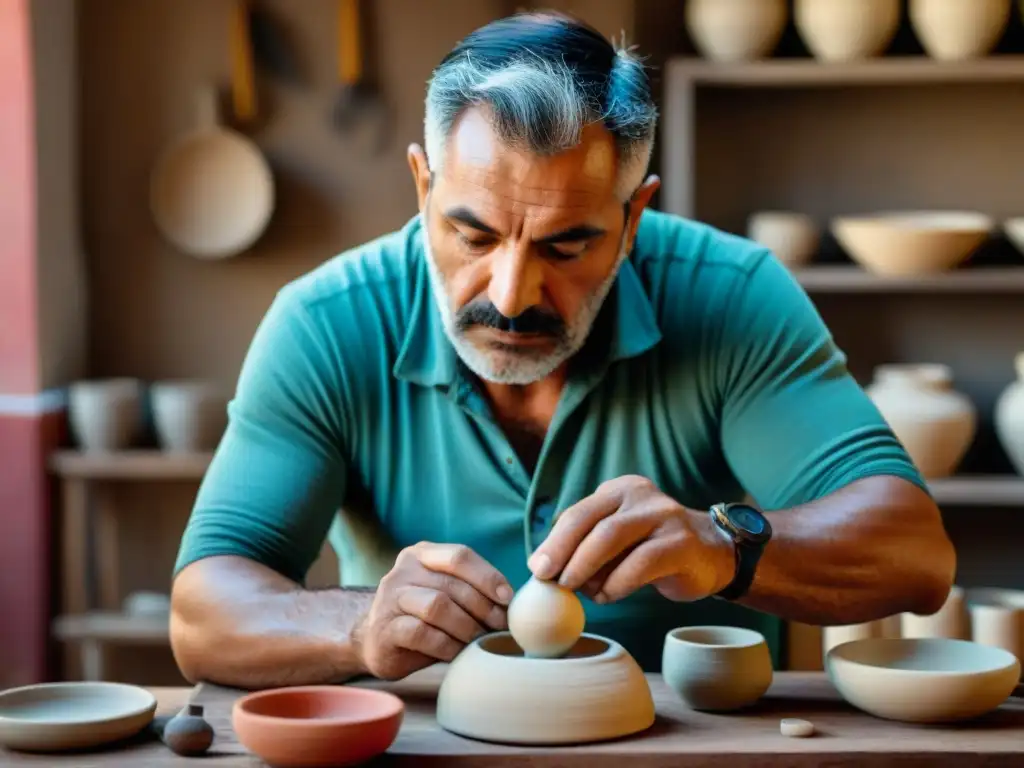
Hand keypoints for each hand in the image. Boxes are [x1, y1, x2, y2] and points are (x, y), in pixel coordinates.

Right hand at [353, 542, 512, 679]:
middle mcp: (403, 570)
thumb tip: (516, 601)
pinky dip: (447, 645)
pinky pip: (422, 633)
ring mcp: (390, 598)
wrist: (375, 641)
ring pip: (437, 606)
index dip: (488, 576)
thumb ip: (470, 589)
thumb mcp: (445, 593)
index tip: (508, 599)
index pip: (460, 556)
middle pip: (452, 584)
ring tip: (480, 640)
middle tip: (500, 627)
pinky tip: (458, 653)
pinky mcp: (384, 628)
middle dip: (483, 607)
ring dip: (466, 626)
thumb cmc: (422, 617)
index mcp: (421, 554)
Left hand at [527, 475, 735, 603]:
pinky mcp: (681, 543)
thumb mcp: (619, 538)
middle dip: (562, 550)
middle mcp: (640, 495)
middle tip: (546, 578)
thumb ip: (588, 545)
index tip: (537, 568)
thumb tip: (545, 570)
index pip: (578, 512)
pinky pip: (640, 562)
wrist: (713, 554)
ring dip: (585, 567)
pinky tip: (607, 596)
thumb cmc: (653, 548)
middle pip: (589, 520)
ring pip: (611, 537)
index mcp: (619, 490)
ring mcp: (663, 516)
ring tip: (575, 589)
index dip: (553, 540)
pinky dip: (616, 583)